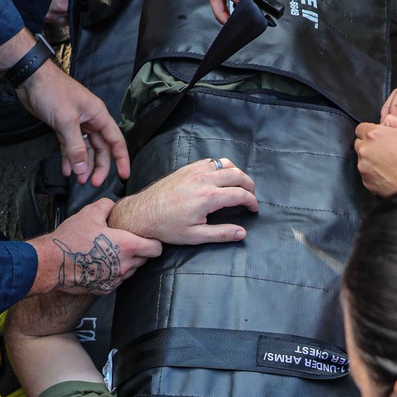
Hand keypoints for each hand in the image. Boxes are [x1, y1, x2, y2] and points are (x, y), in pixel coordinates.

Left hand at [17, 63, 129, 186]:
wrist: (31, 79)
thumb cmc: (52, 91)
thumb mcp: (66, 121)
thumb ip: (75, 147)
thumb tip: (82, 168)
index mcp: (98, 115)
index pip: (115, 141)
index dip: (122, 159)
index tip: (124, 176)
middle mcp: (90, 120)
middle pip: (101, 149)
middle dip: (98, 166)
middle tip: (92, 183)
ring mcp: (77, 124)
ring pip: (85, 149)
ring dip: (82, 165)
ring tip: (78, 179)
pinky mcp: (63, 126)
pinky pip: (70, 146)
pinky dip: (69, 158)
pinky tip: (66, 170)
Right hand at [34, 196, 160, 295]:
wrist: (53, 263)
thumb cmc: (72, 238)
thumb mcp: (89, 213)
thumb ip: (107, 205)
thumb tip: (113, 204)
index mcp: (127, 246)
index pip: (156, 248)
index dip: (154, 242)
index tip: (147, 238)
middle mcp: (125, 265)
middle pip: (144, 260)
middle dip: (139, 251)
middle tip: (124, 242)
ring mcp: (116, 279)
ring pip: (131, 271)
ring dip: (127, 262)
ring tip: (110, 252)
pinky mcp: (106, 289)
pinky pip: (117, 280)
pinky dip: (114, 272)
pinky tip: (101, 263)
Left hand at [111, 159, 257, 245]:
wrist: (143, 214)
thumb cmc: (167, 227)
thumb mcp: (196, 236)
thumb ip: (222, 233)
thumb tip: (242, 234)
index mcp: (209, 197)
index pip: (240, 194)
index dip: (251, 201)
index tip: (254, 209)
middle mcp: (204, 179)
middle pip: (237, 175)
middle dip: (249, 185)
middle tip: (251, 196)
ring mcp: (195, 171)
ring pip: (225, 164)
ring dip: (237, 173)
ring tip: (239, 185)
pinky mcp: (187, 168)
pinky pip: (211, 161)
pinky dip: (221, 167)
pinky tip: (221, 177)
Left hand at [354, 117, 396, 195]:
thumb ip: (392, 119)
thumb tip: (384, 121)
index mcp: (373, 135)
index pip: (360, 128)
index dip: (371, 130)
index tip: (379, 135)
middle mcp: (364, 150)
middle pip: (359, 143)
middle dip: (370, 144)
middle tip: (387, 148)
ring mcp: (363, 167)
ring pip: (362, 158)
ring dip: (371, 158)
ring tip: (389, 161)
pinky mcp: (366, 181)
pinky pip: (366, 173)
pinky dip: (373, 171)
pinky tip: (387, 171)